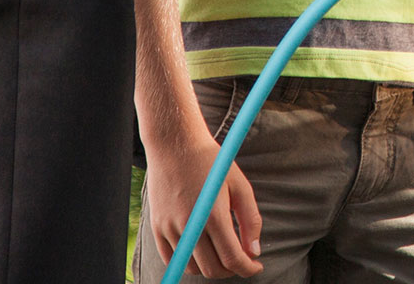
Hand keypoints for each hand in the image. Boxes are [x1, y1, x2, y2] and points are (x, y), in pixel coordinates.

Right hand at [145, 129, 263, 278]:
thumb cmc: (211, 162)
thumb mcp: (240, 186)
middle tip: (241, 258)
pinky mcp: (157, 227)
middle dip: (231, 269)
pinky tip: (201, 249)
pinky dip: (189, 261)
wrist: (175, 144)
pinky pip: (172, 259)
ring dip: (210, 267)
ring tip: (221, 252)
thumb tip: (254, 252)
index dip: (248, 268)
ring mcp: (169, 228)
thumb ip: (251, 221)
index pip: (232, 258)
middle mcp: (190, 225)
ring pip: (192, 267)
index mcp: (214, 215)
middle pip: (213, 269)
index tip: (256, 267)